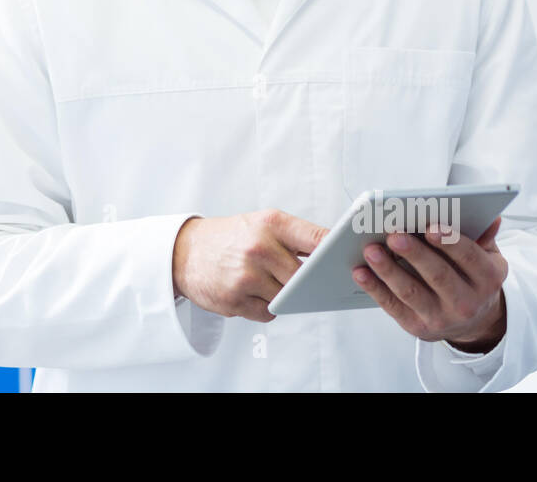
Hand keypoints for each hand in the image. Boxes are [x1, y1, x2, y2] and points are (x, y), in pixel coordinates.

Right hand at [172, 210, 327, 321]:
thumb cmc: (231, 237)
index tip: (352, 257)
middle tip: (311, 282)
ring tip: (265, 279)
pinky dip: (266, 306)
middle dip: (308, 282)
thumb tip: (333, 255)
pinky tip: (252, 292)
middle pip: (304, 277)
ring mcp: (246, 276)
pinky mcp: (235, 300)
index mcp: (270, 223)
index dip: (337, 251)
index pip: (316, 238)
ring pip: (287, 297)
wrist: (185, 252)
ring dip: (283, 294)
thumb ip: (294, 236)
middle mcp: (259, 247)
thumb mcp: (261, 223)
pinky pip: (269, 312)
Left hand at [353, 216, 507, 352]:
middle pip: (438, 275)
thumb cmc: (473, 277)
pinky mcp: (418, 327)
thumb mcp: (488, 257)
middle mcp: (467, 302)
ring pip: (411, 292)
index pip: (469, 258)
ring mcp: (441, 317)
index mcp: (488, 278)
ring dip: (389, 270)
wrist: (474, 321)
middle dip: (415, 254)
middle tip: (394, 235)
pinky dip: (374, 289)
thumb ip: (483, 235)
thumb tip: (490, 218)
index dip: (450, 242)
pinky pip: (393, 306)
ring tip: (371, 250)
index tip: (430, 227)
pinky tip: (360, 272)